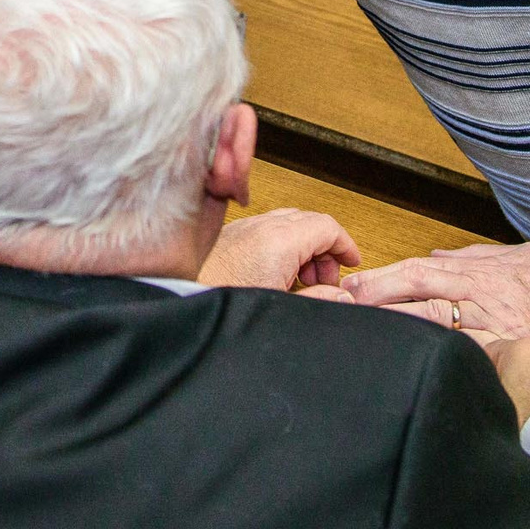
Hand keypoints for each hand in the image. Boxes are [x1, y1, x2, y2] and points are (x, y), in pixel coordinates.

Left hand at [198, 209, 360, 290]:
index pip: (327, 226)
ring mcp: (242, 228)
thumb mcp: (278, 306)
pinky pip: (266, 230)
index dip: (345, 245)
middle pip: (309, 222)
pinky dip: (281, 246)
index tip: (351, 262)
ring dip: (303, 247)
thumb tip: (342, 297)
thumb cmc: (221, 302)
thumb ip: (317, 299)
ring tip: (301, 280)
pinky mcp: (228, 235)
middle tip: (324, 280)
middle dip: (324, 249)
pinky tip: (277, 274)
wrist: (178, 300)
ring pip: (287, 224)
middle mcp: (259, 226)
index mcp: (278, 241)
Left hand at [340, 242, 529, 364]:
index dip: (384, 277)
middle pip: (417, 286)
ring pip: (434, 315)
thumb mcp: (508, 256)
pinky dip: (441, 350)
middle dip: (378, 294)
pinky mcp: (506, 342)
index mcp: (472, 270)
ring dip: (398, 320)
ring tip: (367, 328)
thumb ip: (468, 257)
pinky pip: (468, 347)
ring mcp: (488, 317)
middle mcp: (474, 290)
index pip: (418, 269)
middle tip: (344, 302)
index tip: (355, 284)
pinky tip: (418, 358)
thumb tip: (433, 255)